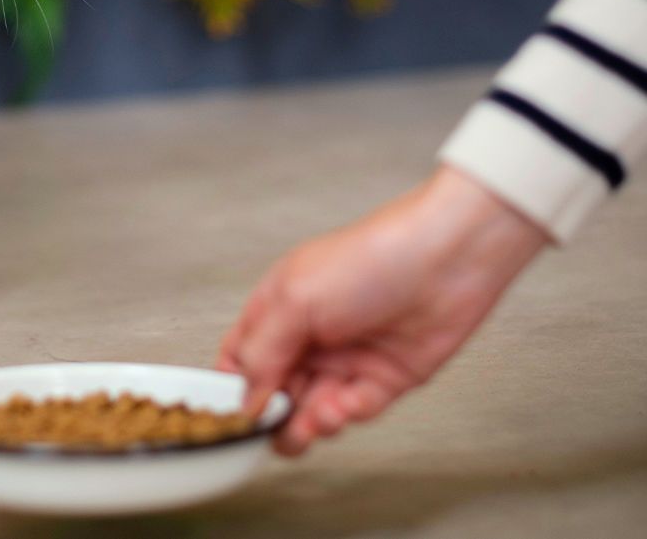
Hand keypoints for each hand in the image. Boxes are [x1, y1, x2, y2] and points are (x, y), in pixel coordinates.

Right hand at [217, 165, 548, 454]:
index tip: (237, 417)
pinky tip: (351, 402)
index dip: (234, 391)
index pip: (239, 360)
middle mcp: (307, 336)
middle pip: (274, 394)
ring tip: (318, 418)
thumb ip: (261, 352)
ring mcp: (345, 359)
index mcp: (277, 309)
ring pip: (312, 410)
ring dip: (310, 422)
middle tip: (281, 425)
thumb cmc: (371, 258)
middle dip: (274, 417)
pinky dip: (349, 414)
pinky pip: (355, 411)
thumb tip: (244, 399)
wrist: (448, 258)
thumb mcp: (295, 299)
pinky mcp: (384, 378)